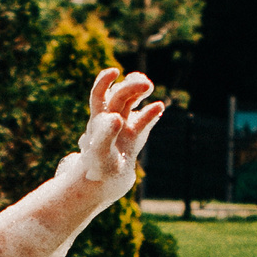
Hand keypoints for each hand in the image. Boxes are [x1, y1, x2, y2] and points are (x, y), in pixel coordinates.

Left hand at [77, 68, 166, 183]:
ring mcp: (123, 127)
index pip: (99, 95)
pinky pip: (143, 119)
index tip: (115, 72)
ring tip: (149, 87)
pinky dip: (151, 112)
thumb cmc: (98, 170)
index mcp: (99, 120)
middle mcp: (110, 119)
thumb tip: (116, 117)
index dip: (104, 81)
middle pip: (120, 95)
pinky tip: (159, 107)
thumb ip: (105, 136)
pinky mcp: (134, 136)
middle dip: (132, 86)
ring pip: (130, 102)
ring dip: (139, 91)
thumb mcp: (100, 155)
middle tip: (147, 85)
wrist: (105, 185)